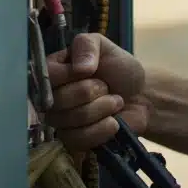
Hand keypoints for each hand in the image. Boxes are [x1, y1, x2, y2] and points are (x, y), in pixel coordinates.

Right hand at [45, 33, 149, 150]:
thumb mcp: (104, 47)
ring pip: (72, 120)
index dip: (69, 75)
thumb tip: (80, 67)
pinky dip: (103, 129)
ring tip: (114, 101)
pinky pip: (80, 139)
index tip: (89, 71)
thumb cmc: (119, 69)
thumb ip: (86, 45)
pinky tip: (114, 122)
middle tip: (106, 87)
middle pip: (59, 101)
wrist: (140, 97)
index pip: (47, 76)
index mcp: (52, 71)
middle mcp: (50, 98)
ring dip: (102, 108)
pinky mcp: (73, 142)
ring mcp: (60, 122)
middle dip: (92, 91)